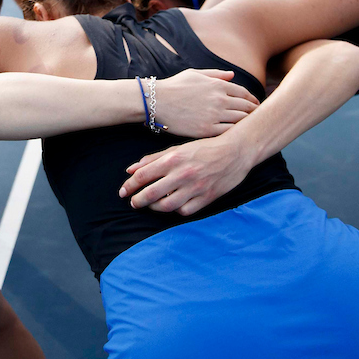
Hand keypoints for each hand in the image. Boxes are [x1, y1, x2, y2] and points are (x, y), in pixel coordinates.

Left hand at [119, 133, 256, 215]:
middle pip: (151, 193)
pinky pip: (185, 211)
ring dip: (154, 208)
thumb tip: (131, 170)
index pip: (143, 175)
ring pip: (166, 206)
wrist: (235, 151)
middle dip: (138, 201)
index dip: (129, 186)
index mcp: (173, 159)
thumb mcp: (178, 148)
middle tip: (134, 203)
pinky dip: (175, 210)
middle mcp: (182, 174)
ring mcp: (195, 187)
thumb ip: (153, 159)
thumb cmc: (205, 148)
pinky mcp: (206, 198)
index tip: (123, 192)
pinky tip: (172, 205)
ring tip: (150, 205)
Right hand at [152, 69, 257, 137]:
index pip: (244, 93)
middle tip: (259, 118)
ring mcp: (214, 115)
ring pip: (240, 120)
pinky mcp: (206, 130)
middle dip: (254, 112)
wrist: (156, 101)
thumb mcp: (195, 74)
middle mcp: (219, 99)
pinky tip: (237, 136)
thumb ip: (216, 74)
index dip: (252, 100)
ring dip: (247, 124)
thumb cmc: (174, 86)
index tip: (256, 105)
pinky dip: (235, 133)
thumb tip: (232, 75)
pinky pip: (228, 132)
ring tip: (250, 128)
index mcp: (218, 85)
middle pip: (246, 107)